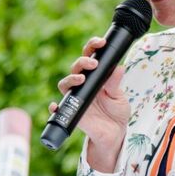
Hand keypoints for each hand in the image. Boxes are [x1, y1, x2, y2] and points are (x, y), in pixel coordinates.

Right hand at [50, 36, 130, 171]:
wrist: (115, 133)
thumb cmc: (117, 112)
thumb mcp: (119, 97)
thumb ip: (115, 83)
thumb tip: (119, 67)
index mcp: (96, 76)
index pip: (90, 56)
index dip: (93, 46)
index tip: (101, 42)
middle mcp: (84, 84)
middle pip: (76, 67)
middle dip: (83, 61)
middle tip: (93, 64)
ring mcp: (77, 97)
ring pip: (65, 84)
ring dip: (71, 78)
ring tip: (81, 78)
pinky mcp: (73, 112)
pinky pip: (59, 108)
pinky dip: (54, 106)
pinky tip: (55, 106)